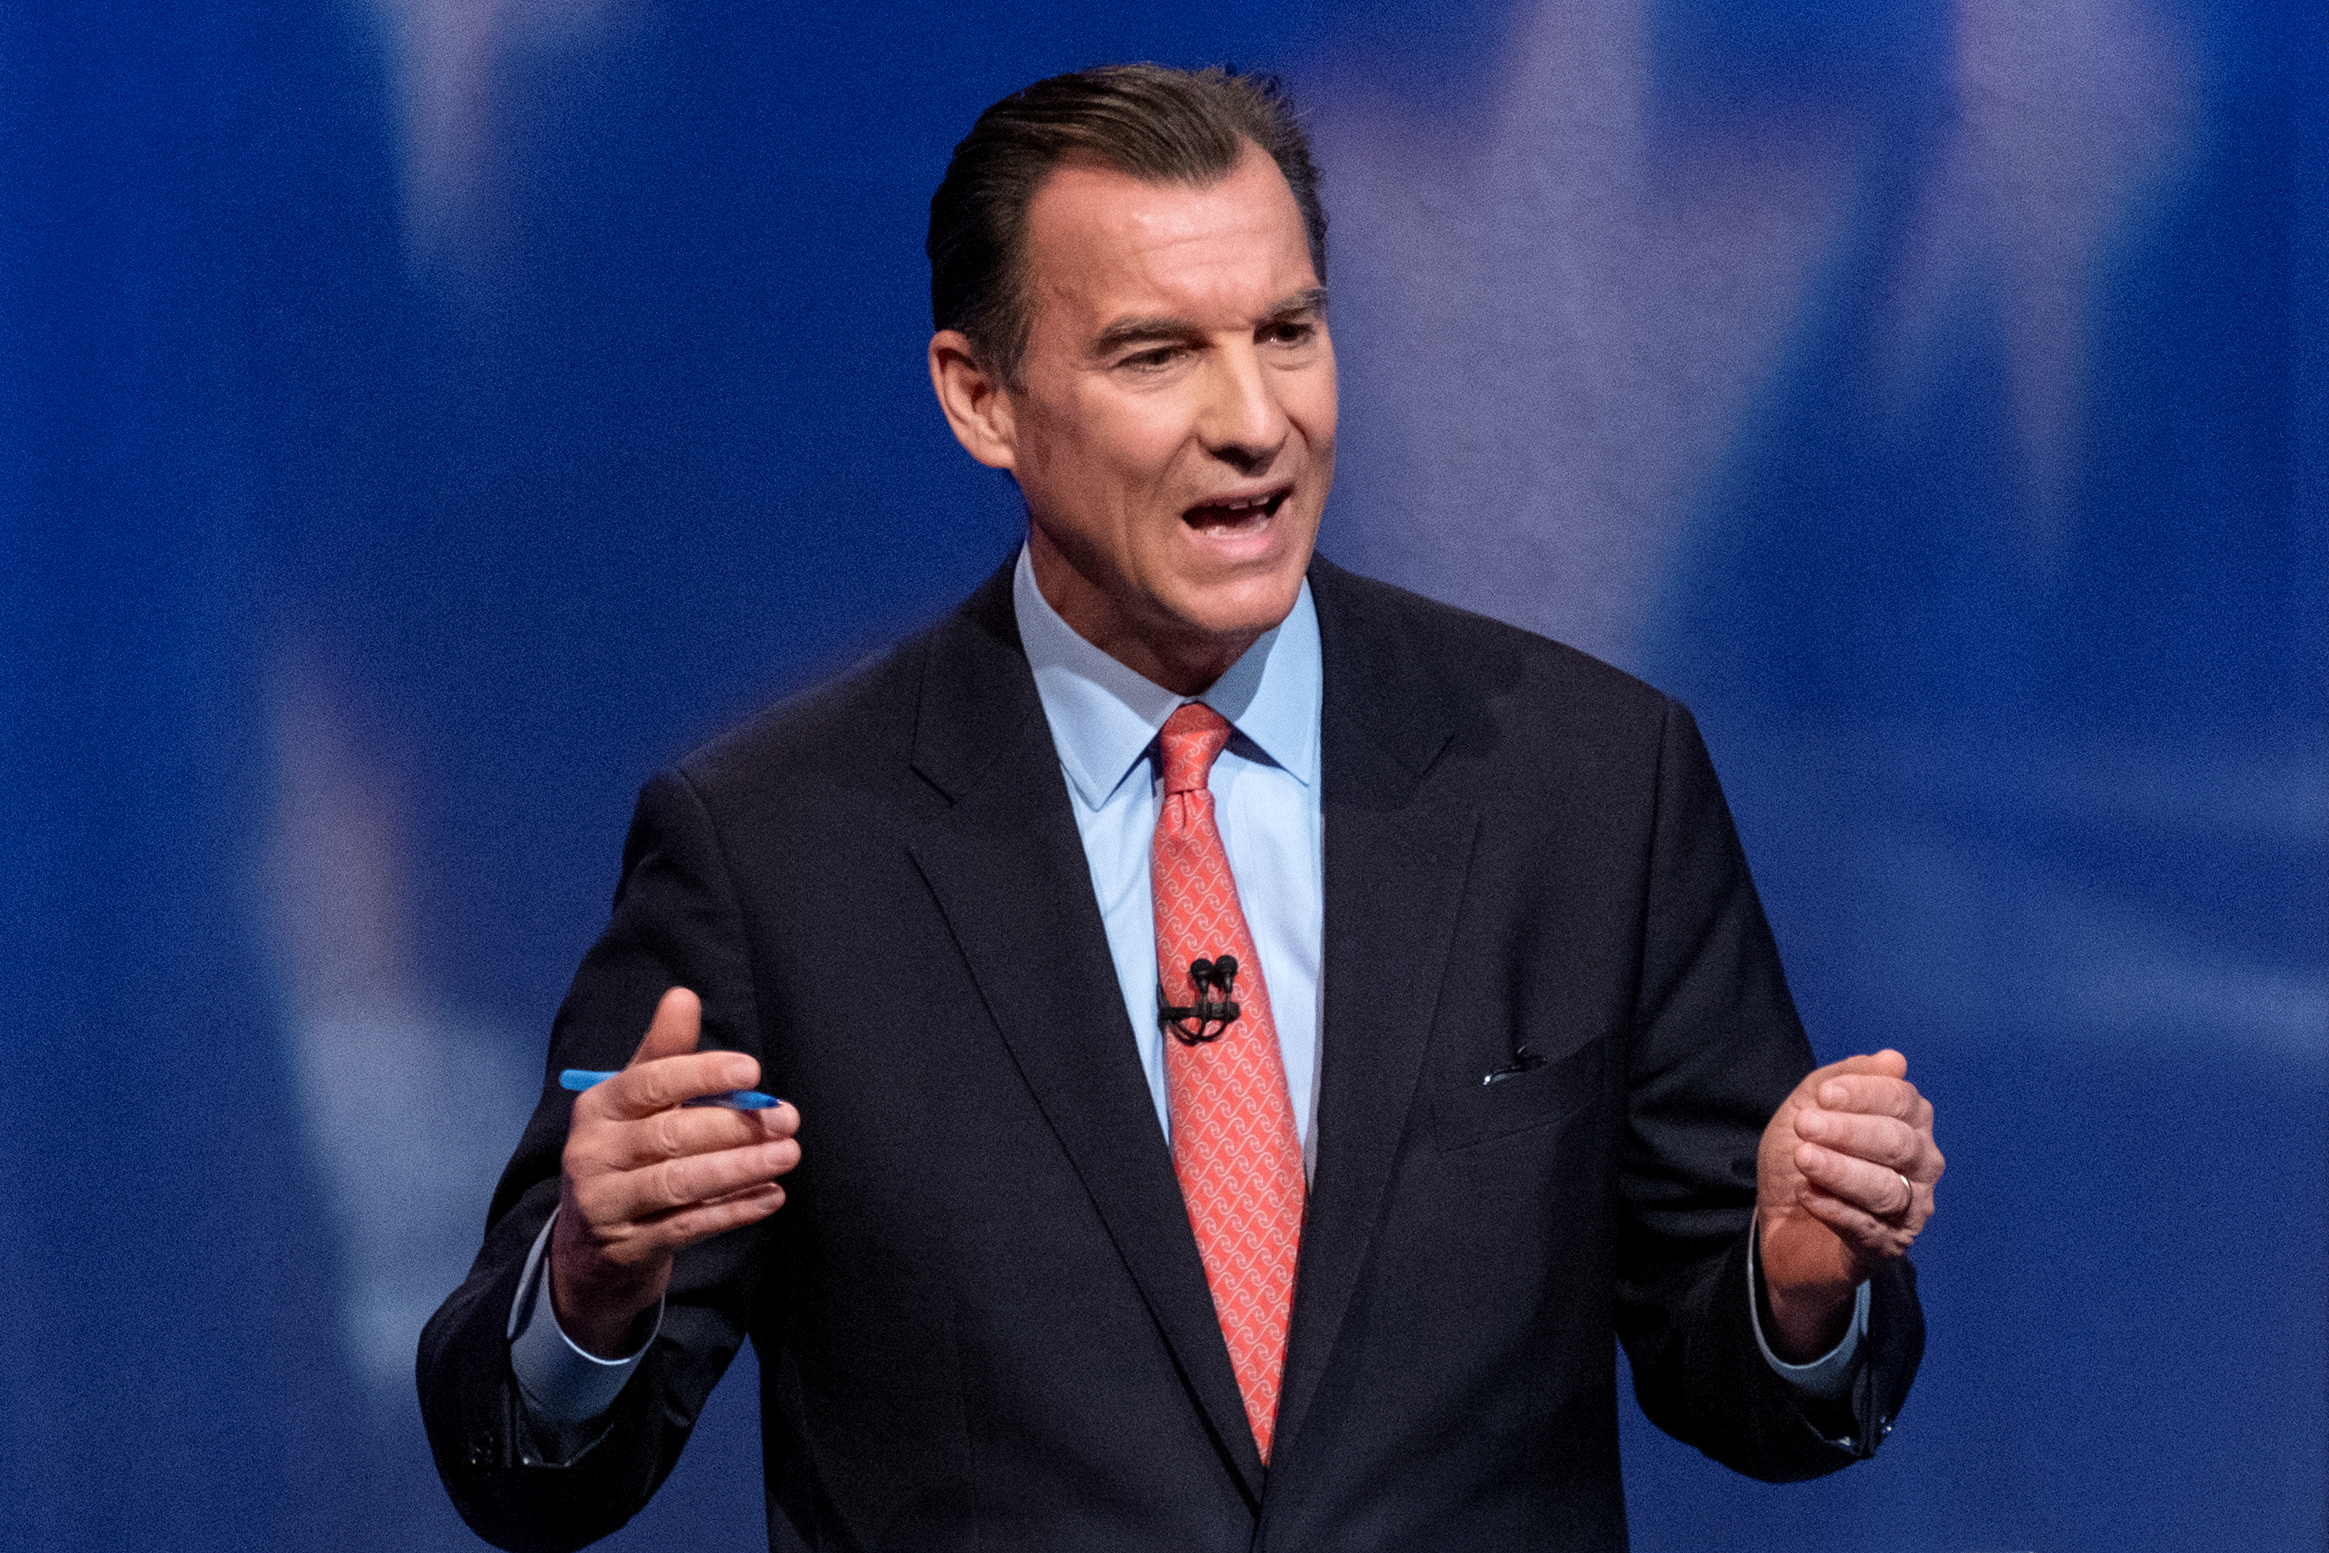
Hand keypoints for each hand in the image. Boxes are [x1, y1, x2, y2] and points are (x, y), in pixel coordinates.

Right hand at [549, 987, 799, 1355]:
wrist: (590, 1247)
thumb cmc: (625, 1154)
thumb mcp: (636, 1102)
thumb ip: (663, 1052)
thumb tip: (683, 996)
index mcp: (598, 1107)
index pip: (648, 1084)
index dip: (701, 1075)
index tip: (752, 1071)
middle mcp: (593, 1153)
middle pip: (669, 1136)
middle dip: (734, 1127)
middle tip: (787, 1119)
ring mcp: (606, 1204)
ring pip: (679, 1183)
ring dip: (740, 1169)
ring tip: (787, 1155)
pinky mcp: (628, 1247)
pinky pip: (688, 1227)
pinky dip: (734, 1212)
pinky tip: (772, 1196)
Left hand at [1755, 1049, 1941, 1360]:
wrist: (1780, 1225)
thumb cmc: (1801, 1160)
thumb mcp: (1807, 1109)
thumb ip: (1841, 1079)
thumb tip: (1893, 1060)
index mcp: (1909, 1124)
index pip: (1903, 1100)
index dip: (1865, 1093)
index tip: (1824, 1096)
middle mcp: (1920, 1166)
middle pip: (1899, 1143)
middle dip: (1849, 1131)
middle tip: (1804, 1125)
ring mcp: (1908, 1209)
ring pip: (1887, 1188)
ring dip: (1841, 1170)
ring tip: (1803, 1159)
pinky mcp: (1886, 1247)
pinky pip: (1868, 1227)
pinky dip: (1835, 1209)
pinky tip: (1808, 1196)